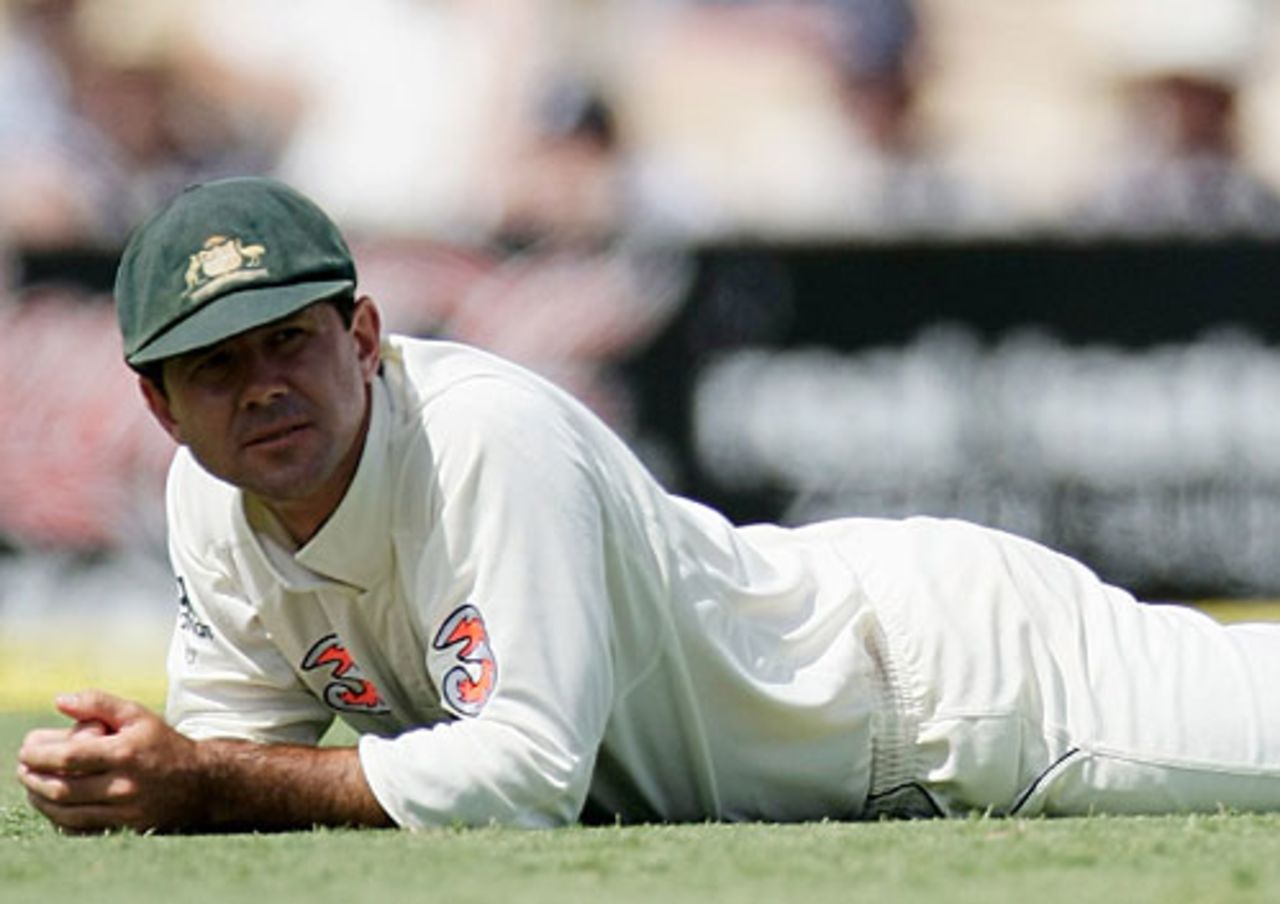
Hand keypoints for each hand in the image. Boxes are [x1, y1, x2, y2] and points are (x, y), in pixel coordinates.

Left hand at [16, 690, 205, 833]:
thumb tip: (59, 701)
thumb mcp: (138, 715)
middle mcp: (124, 784)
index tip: (26, 750)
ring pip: (66, 812)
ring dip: (40, 800)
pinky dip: (58, 818)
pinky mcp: (124, 828)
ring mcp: (123, 811)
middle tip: (23, 768)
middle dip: (33, 778)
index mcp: (126, 752)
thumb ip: (99, 703)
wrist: (200, 782)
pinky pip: (80, 828)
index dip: (39, 755)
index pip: (68, 757)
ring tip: (31, 786)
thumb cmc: (163, 744)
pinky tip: (52, 805)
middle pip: (62, 788)